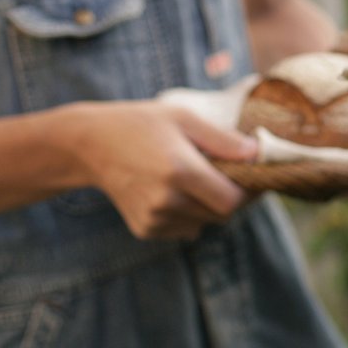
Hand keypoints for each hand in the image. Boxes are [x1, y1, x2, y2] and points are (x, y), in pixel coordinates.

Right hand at [65, 101, 259, 239]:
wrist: (90, 145)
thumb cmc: (141, 124)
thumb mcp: (184, 118)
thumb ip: (222, 140)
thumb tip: (257, 153)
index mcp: (179, 171)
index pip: (231, 201)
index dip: (248, 192)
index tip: (253, 177)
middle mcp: (166, 200)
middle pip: (220, 214)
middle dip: (229, 196)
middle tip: (224, 172)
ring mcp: (153, 218)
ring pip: (203, 223)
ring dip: (207, 205)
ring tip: (190, 176)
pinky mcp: (144, 229)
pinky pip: (183, 228)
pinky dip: (187, 214)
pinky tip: (170, 189)